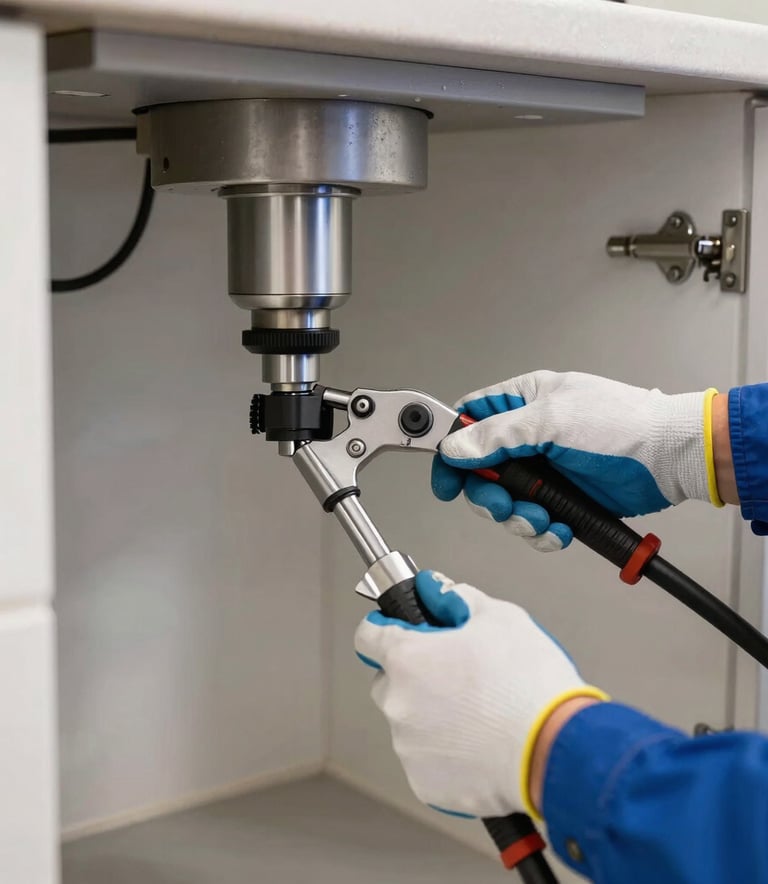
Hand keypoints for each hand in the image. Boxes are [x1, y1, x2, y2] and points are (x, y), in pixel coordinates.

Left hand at [355, 571, 605, 818]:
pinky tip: (480, 745)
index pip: (368, 635)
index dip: (384, 628)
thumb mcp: (500, 617)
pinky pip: (426, 761)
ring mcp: (408, 746)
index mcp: (407, 658)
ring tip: (479, 715)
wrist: (554, 750)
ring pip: (409, 723)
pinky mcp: (424, 783)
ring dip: (432, 716)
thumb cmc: (529, 683)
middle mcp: (398, 703)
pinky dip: (446, 753)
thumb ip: (457, 597)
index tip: (399, 631)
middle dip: (414, 676)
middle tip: (457, 675)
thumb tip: (436, 590)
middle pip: (389, 681)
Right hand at [432, 371, 717, 550]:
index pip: (469, 423)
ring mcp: (545, 468)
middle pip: (481, 472)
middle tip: (504, 505)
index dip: (452, 452)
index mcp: (522, 402)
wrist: (669, 459)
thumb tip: (455, 448)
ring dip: (518, 518)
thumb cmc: (622, 424)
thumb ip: (498, 436)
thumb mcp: (551, 422)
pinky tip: (560, 529)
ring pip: (506, 501)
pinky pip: (534, 520)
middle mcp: (529, 435)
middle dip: (489, 495)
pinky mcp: (563, 498)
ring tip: (542, 520)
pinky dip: (542, 530)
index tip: (447, 480)